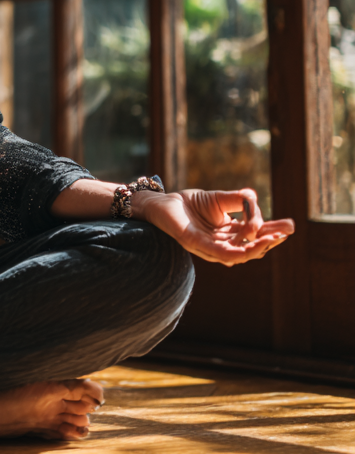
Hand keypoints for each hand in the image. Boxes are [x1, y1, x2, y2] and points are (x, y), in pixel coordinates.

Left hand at [134, 187, 293, 266]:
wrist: (163, 201)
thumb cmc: (191, 203)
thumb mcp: (221, 199)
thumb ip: (239, 200)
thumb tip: (256, 200)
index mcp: (230, 235)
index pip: (255, 236)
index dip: (272, 232)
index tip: (289, 226)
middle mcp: (222, 244)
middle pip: (251, 248)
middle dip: (270, 240)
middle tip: (286, 232)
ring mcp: (210, 248)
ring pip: (239, 254)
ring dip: (258, 247)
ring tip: (272, 238)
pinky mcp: (197, 245)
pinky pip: (221, 253)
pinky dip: (238, 251)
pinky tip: (250, 245)